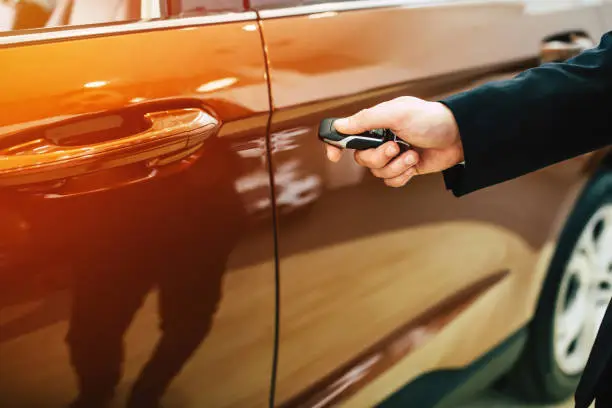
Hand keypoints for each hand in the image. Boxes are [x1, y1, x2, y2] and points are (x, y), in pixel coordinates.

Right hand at [325, 97, 462, 186]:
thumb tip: (341, 125)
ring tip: (411, 155)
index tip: (334, 156)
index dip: (336, 144)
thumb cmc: (430, 119)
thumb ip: (366, 119)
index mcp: (376, 123)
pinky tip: (413, 165)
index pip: (347, 134)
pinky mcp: (404, 169)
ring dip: (395, 166)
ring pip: (377, 172)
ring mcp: (393, 155)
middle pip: (362, 158)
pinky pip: (391, 181)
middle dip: (379, 157)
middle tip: (396, 147)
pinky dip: (401, 176)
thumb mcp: (396, 113)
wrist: (459, 136)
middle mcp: (381, 139)